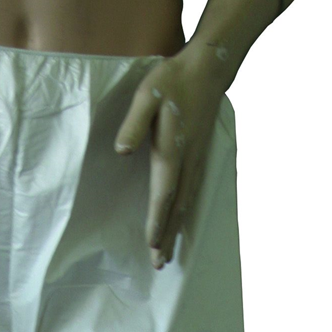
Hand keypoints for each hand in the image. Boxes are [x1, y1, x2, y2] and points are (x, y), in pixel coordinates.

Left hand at [113, 44, 229, 268]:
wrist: (209, 68)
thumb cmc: (173, 80)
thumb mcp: (147, 94)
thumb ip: (135, 122)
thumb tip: (123, 150)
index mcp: (172, 150)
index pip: (164, 193)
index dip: (158, 219)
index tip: (152, 243)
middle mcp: (187, 161)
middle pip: (177, 207)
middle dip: (167, 236)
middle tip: (160, 264)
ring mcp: (196, 160)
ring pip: (186, 203)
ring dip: (176, 230)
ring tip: (168, 254)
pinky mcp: (200, 157)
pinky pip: (193, 193)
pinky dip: (185, 214)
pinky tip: (181, 224)